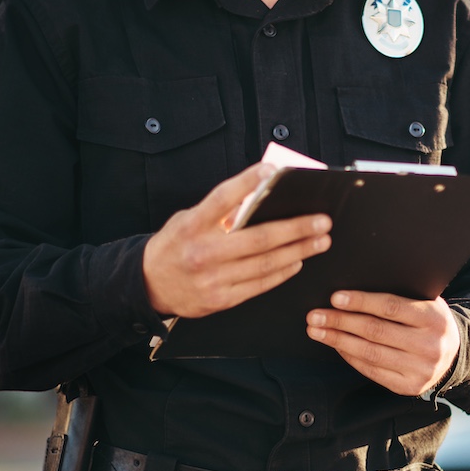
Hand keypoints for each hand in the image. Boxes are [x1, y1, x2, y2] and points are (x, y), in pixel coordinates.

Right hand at [143, 163, 331, 317]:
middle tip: (321, 221)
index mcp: (192, 226)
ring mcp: (212, 279)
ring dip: (298, 251)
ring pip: (265, 264)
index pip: (223, 198)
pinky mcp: (220, 299)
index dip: (248, 183)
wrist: (148, 285)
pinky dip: (281, 272)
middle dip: (296, 229)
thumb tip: (258, 198)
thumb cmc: (173, 247)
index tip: (273, 171)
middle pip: (258, 238)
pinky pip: (259, 285)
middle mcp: (203, 252)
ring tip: (319, 241)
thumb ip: (217, 212)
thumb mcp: (187, 221)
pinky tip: (296, 262)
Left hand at [306, 291, 459, 396]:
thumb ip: (399, 295)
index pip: (391, 307)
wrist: (455, 354)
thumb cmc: (429, 321)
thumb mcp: (425, 303)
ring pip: (370, 353)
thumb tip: (354, 288)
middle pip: (375, 331)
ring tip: (316, 330)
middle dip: (340, 322)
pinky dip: (349, 356)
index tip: (335, 298)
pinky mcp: (408, 387)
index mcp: (433, 318)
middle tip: (314, 315)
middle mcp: (429, 345)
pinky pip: (371, 371)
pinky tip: (335, 345)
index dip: (361, 302)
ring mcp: (419, 369)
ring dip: (338, 341)